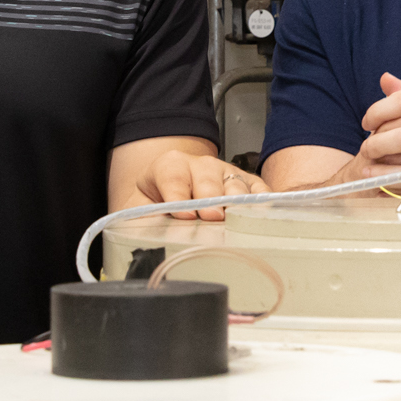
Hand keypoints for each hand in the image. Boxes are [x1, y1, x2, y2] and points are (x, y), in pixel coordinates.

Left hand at [126, 149, 264, 220]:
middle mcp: (200, 165)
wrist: (166, 195)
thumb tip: (151, 235)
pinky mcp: (245, 183)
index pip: (174, 177)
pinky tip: (262, 211)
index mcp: (169, 166)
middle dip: (210, 199)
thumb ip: (142, 218)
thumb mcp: (139, 209)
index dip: (179, 196)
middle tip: (212, 217)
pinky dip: (262, 199)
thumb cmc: (154, 204)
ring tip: (236, 218)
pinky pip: (258, 188)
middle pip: (208, 179)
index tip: (184, 216)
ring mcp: (225, 172)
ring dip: (236, 201)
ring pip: (234, 182)